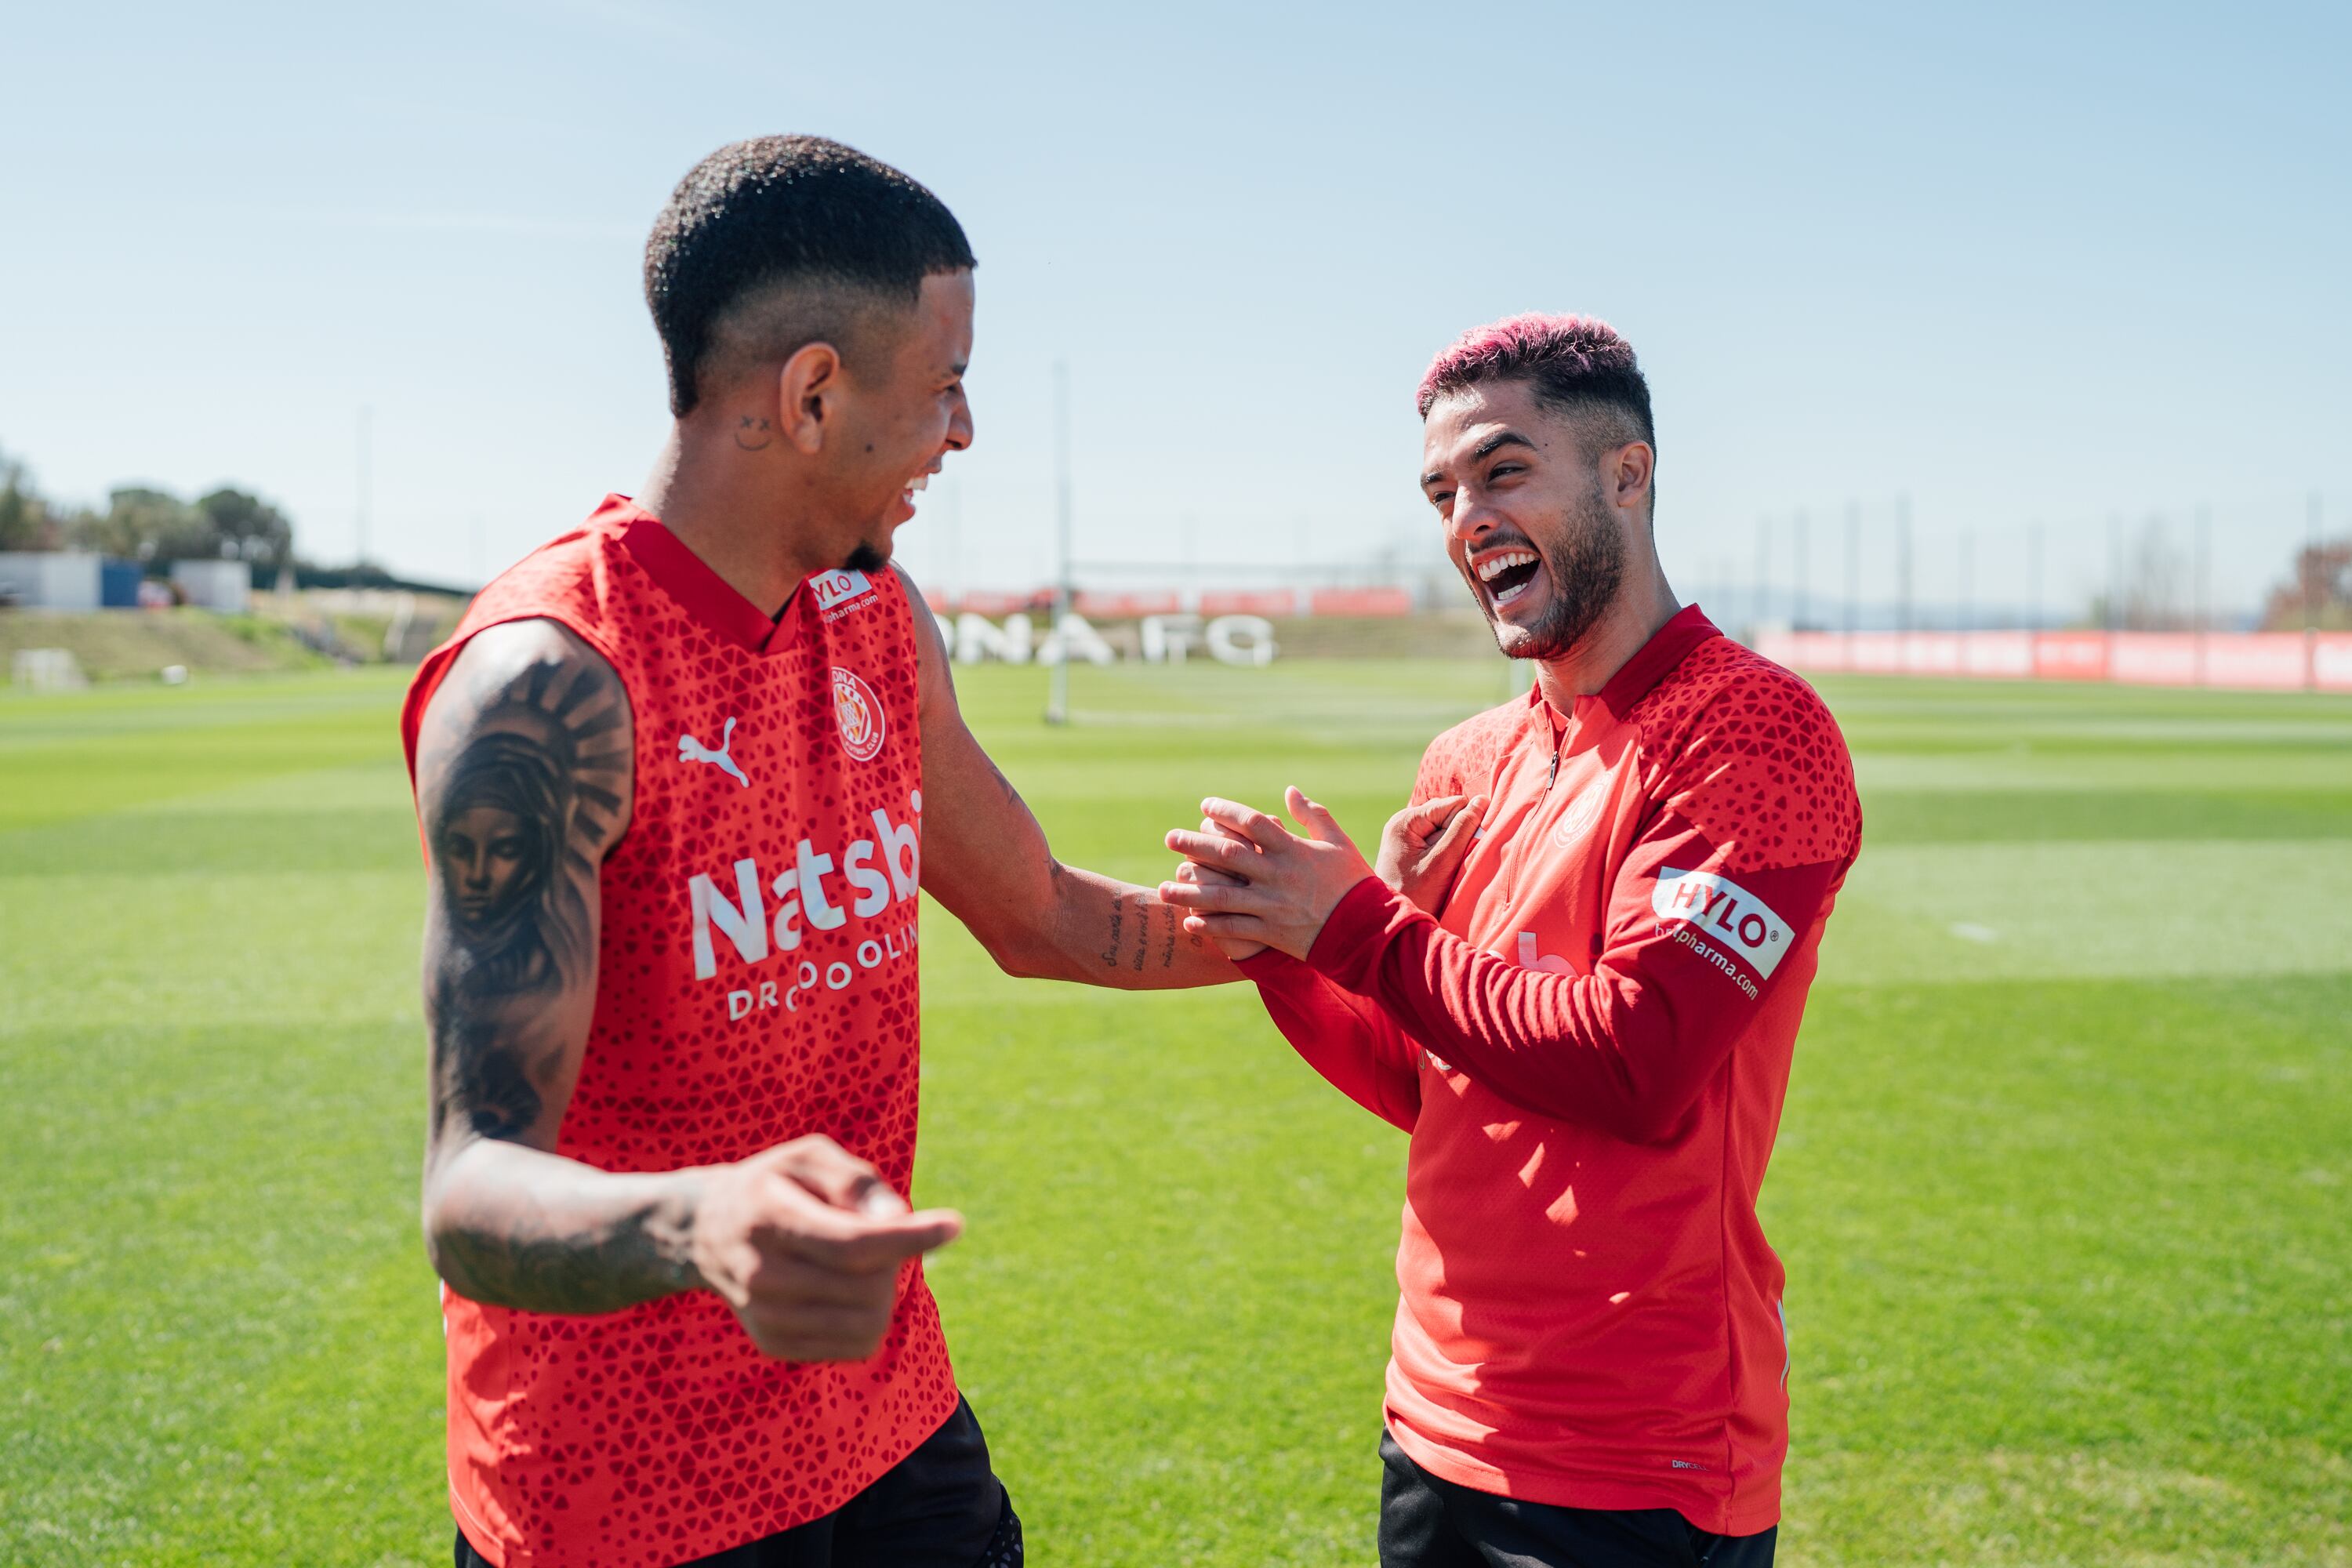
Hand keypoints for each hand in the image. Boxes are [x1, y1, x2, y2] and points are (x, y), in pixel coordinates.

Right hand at [689, 1135, 961, 1362]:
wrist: (705, 1234)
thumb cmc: (773, 1185)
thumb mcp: (807, 1157)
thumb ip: (856, 1181)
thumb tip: (899, 1219)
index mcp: (771, 1220)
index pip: (853, 1244)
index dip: (910, 1238)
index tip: (955, 1224)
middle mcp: (763, 1275)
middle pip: (868, 1287)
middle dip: (896, 1259)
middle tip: (878, 1233)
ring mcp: (767, 1317)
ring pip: (867, 1324)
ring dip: (885, 1292)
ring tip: (861, 1263)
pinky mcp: (775, 1344)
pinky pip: (854, 1345)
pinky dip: (867, 1318)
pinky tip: (843, 1288)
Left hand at [1160, 787, 1375, 960]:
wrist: (1367, 931)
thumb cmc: (1353, 883)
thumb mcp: (1337, 843)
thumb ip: (1313, 815)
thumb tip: (1290, 791)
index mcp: (1292, 850)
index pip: (1252, 823)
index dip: (1226, 811)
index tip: (1205, 806)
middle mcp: (1277, 876)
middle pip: (1227, 855)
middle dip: (1195, 845)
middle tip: (1170, 838)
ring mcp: (1272, 906)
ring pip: (1221, 896)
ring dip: (1189, 891)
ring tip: (1163, 888)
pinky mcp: (1271, 933)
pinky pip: (1233, 929)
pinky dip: (1209, 926)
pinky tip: (1189, 922)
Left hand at [1376, 793, 1486, 913]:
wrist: (1392, 922)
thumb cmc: (1416, 895)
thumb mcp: (1443, 862)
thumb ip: (1463, 829)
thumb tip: (1482, 801)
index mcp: (1406, 820)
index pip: (1453, 805)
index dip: (1467, 825)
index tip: (1461, 852)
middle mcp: (1404, 822)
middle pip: (1449, 814)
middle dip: (1458, 835)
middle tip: (1449, 863)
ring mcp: (1406, 834)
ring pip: (1445, 827)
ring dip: (1453, 845)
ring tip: (1443, 869)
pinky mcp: (1411, 847)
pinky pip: (1438, 839)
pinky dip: (1445, 852)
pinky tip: (1440, 870)